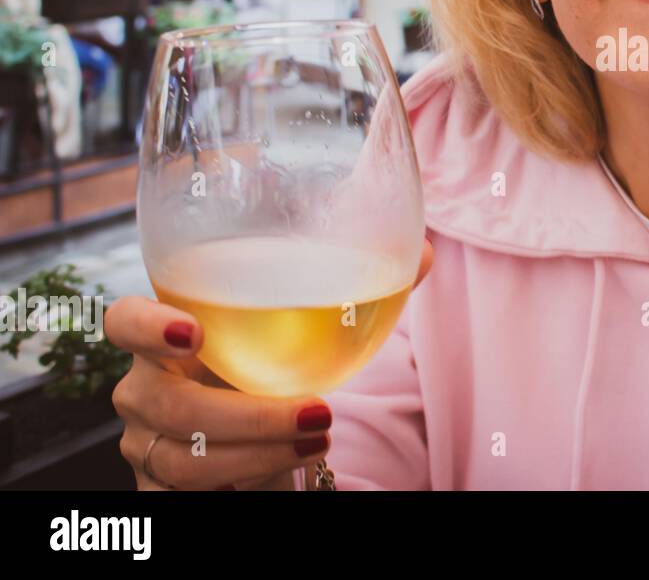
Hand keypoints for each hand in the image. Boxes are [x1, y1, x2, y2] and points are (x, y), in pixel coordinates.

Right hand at [106, 239, 433, 490]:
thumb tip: (426, 254)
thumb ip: (359, 288)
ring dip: (258, 453)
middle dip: (248, 414)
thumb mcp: (310, 330)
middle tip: (319, 409)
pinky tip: (290, 465)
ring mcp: (147, 441)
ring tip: (319, 437)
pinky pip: (188, 493)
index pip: (124, 320)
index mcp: (169, 333)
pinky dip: (247, 480)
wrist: (266, 434)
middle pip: (166, 404)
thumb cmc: (277, 366)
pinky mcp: (160, 487)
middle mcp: (145, 388)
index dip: (145, 325)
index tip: (193, 328)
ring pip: (184, 457)